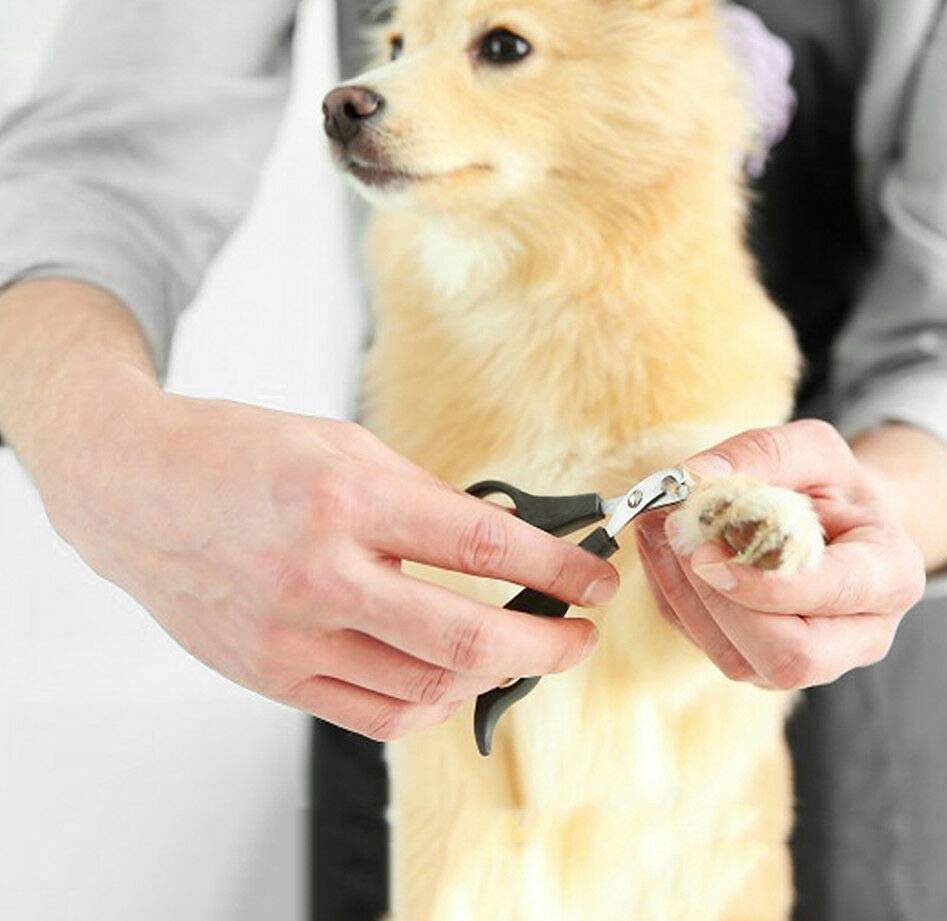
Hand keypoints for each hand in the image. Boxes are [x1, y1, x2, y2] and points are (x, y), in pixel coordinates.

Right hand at [31, 390, 617, 740]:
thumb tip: (504, 540)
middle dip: (548, 645)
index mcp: (347, 497)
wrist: (136, 490)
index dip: (558, 568)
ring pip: (428, 691)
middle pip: (468, 640)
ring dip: (491, 675)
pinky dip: (431, 702)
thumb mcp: (344, 444)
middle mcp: (321, 573)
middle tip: (579, 636)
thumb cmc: (242, 455)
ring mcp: (292, 636)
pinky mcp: (271, 676)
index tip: (597, 580)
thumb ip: (425, 498)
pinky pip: (375, 716)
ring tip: (512, 649)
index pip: (483, 547)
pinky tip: (448, 674)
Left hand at [635, 420, 928, 689]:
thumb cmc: (828, 485)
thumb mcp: (810, 448)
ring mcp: (810, 661)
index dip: (765, 584)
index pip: (833, 597)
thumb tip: (693, 477)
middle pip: (790, 657)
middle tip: (678, 535)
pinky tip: (662, 549)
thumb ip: (760, 453)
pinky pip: (705, 646)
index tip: (706, 552)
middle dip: (719, 602)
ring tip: (661, 529)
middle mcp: (859, 635)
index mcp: (891, 574)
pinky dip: (672, 598)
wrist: (833, 520)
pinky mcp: (760, 663)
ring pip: (739, 661)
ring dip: (684, 596)